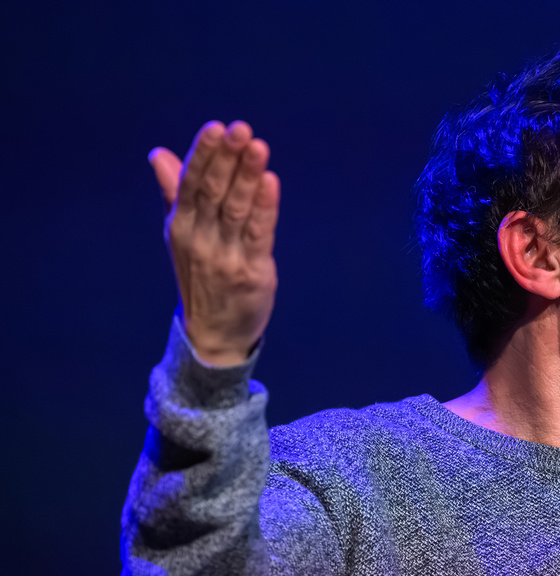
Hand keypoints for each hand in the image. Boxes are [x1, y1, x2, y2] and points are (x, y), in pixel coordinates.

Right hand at [150, 120, 278, 365]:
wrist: (213, 334)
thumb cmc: (201, 277)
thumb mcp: (182, 235)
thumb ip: (174, 194)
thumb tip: (159, 154)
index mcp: (180, 226)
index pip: (189, 183)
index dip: (202, 155)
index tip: (215, 128)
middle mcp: (200, 239)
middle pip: (212, 192)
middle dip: (226, 159)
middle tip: (240, 129)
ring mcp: (225, 257)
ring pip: (236, 210)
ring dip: (247, 177)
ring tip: (258, 147)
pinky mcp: (252, 272)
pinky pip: (259, 235)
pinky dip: (264, 208)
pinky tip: (270, 183)